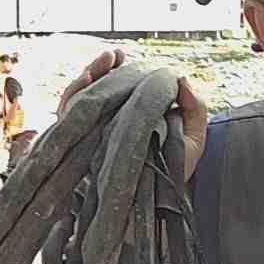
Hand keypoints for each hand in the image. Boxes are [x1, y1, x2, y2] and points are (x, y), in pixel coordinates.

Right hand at [56, 51, 207, 182]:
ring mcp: (95, 135)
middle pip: (97, 90)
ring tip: (101, 62)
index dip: (114, 69)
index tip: (119, 55)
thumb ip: (195, 107)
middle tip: (111, 56)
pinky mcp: (82, 148)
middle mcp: (111, 123)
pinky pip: (69, 120)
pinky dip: (74, 99)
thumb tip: (181, 78)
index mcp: (133, 117)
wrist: (161, 207)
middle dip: (100, 69)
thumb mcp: (193, 137)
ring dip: (87, 78)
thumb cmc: (176, 172)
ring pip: (81, 101)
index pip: (118, 88)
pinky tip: (85, 84)